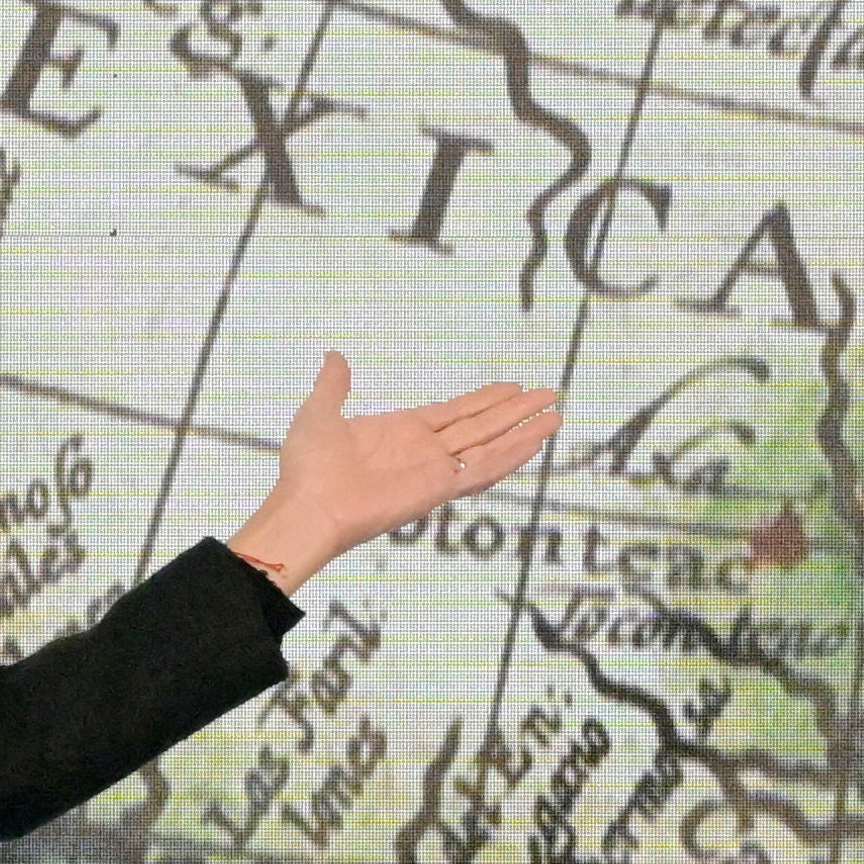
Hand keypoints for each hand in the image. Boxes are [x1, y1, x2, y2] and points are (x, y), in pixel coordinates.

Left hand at [229, 350, 558, 589]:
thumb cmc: (308, 468)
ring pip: (491, 446)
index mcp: (403, 431)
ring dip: (523, 431)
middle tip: (548, 394)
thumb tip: (334, 358)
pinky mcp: (440, 489)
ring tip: (555, 416)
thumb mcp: (319, 413)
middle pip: (482, 426)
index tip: (511, 387)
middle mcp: (426, 451)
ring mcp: (436, 471)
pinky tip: (534, 442)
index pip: (456, 412)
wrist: (308, 506)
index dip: (485, 399)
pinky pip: (482, 471)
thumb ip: (333, 387)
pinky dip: (511, 457)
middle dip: (515, 410)